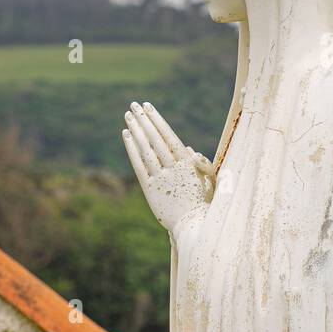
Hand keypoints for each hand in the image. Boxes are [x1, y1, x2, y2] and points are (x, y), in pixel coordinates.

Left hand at [122, 101, 211, 233]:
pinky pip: (138, 165)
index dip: (157, 120)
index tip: (149, 107)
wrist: (193, 225)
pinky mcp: (150, 190)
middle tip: (134, 106)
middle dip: (144, 120)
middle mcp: (173, 168)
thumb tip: (189, 149)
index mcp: (188, 163)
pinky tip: (126, 136)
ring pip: (146, 149)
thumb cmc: (203, 203)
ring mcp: (161, 178)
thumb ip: (199, 163)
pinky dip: (131, 149)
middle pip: (155, 139)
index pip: (169, 136)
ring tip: (128, 117)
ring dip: (136, 131)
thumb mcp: (206, 180)